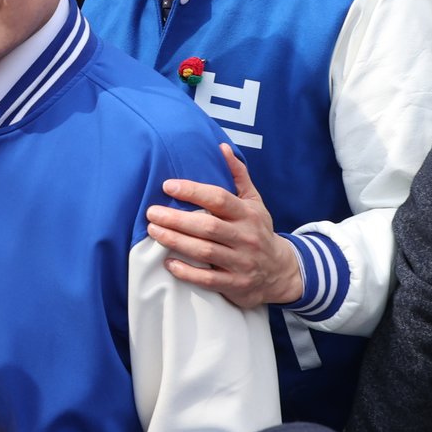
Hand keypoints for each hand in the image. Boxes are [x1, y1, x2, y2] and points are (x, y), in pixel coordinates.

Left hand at [144, 143, 301, 308]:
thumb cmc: (258, 231)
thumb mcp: (254, 202)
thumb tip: (222, 147)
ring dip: (176, 241)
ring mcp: (241, 262)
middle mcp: (246, 237)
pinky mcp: (235, 284)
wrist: (280, 272)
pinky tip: (168, 262)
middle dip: (176, 219)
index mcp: (248, 214)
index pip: (219, 199)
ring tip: (153, 231)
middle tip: (151, 212)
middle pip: (207, 226)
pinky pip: (208, 279)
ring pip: (204, 251)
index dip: (193, 191)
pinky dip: (186, 271)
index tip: (167, 186)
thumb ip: (238, 176)